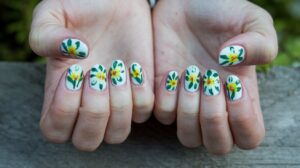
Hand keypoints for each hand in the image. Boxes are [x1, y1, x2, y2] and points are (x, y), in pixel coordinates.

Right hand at [30, 0, 153, 150]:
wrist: (116, 0)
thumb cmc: (80, 7)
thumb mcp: (51, 15)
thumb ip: (45, 37)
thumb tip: (75, 55)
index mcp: (61, 91)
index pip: (55, 130)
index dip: (63, 112)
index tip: (73, 75)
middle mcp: (88, 102)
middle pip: (87, 141)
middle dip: (93, 113)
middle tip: (97, 76)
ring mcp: (116, 100)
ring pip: (117, 134)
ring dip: (119, 105)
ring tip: (117, 69)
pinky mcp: (141, 92)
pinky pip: (144, 113)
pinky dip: (141, 93)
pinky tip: (135, 67)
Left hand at [153, 0, 277, 153]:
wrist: (186, 2)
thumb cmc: (222, 11)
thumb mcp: (252, 21)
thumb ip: (260, 44)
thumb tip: (234, 64)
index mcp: (241, 95)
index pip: (248, 137)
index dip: (243, 122)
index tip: (235, 86)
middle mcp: (215, 105)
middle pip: (217, 145)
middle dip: (214, 120)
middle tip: (211, 82)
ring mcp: (188, 102)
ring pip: (188, 137)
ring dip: (189, 111)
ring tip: (191, 75)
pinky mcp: (163, 94)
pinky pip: (163, 115)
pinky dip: (166, 97)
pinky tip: (171, 71)